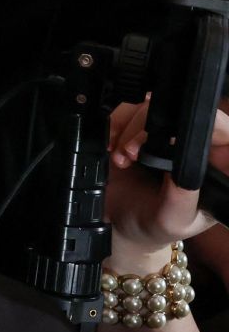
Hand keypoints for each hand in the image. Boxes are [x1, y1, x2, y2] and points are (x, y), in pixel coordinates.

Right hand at [106, 100, 228, 270]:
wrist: (120, 224)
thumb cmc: (156, 225)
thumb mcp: (175, 219)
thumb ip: (182, 195)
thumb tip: (180, 161)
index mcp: (216, 165)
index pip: (219, 130)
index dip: (199, 125)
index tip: (170, 138)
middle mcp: (194, 146)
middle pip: (180, 111)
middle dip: (148, 128)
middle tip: (133, 152)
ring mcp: (165, 133)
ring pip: (149, 106)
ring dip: (128, 128)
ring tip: (121, 156)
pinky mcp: (138, 128)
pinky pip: (126, 110)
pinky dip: (114, 125)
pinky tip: (113, 147)